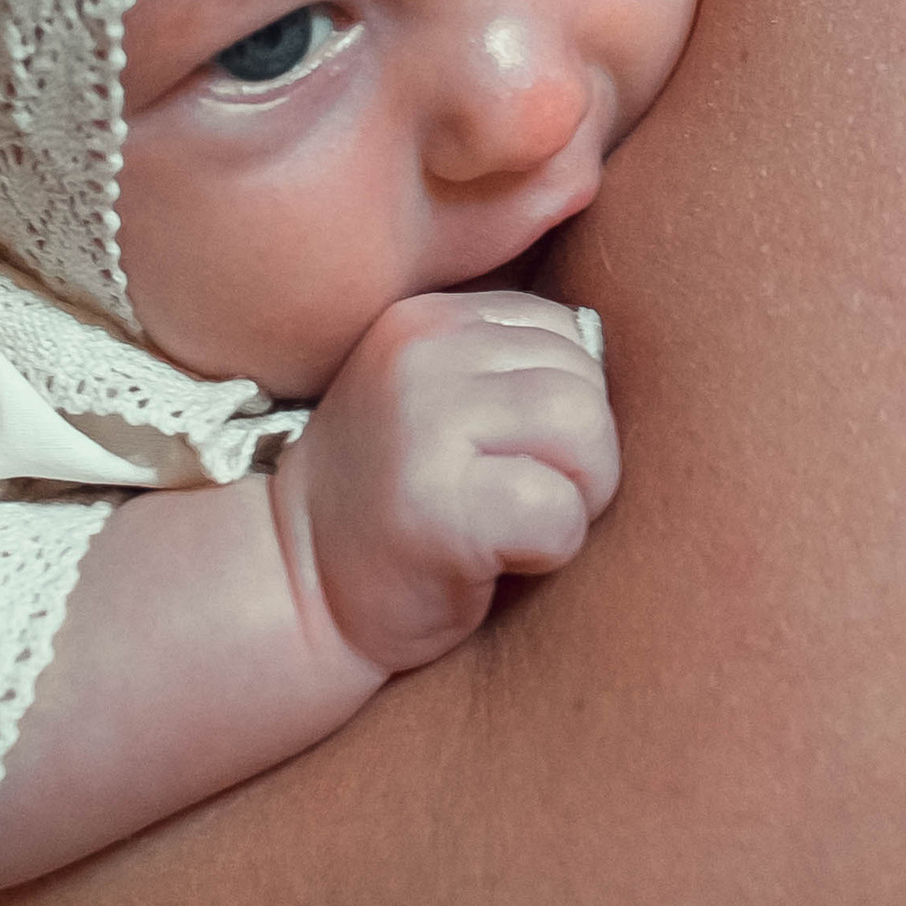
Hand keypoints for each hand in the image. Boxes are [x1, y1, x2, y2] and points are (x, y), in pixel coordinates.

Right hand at [279, 289, 620, 675]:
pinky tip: (500, 559)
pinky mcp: (436, 504)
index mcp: (427, 318)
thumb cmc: (392, 503)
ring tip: (520, 525)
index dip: (564, 406)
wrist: (294, 588)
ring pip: (585, 431)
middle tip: (520, 502)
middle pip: (585, 382)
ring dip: (578, 496)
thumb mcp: (435, 401)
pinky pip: (558, 510)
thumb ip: (504, 368)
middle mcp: (422, 351)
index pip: (564, 332)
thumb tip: (611, 362)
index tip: (512, 458)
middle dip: (583, 455)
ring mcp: (423, 423)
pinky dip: (553, 548)